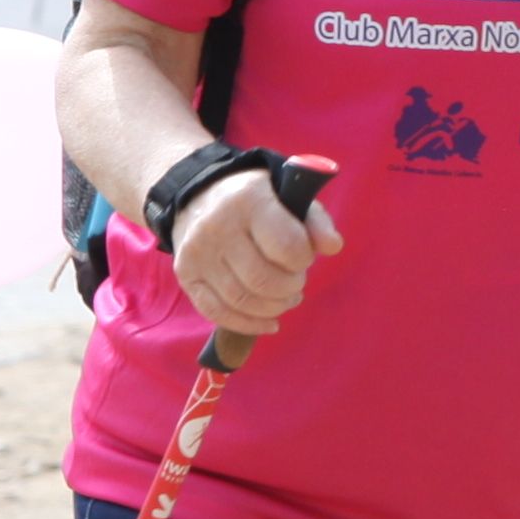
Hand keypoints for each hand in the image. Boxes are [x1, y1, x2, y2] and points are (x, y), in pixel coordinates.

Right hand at [175, 159, 344, 328]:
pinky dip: (248, 324)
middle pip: (263, 280)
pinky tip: (269, 322)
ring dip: (274, 308)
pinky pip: (216, 312)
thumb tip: (333, 247)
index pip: (287, 246)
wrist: (202, 194)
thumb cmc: (258, 200)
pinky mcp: (186, 274)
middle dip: (290, 288)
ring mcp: (197, 253)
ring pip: (241, 301)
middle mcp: (217, 226)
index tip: (304, 256)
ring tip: (286, 298)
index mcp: (249, 201)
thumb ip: (316, 221)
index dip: (303, 259)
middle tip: (296, 281)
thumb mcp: (290, 196)